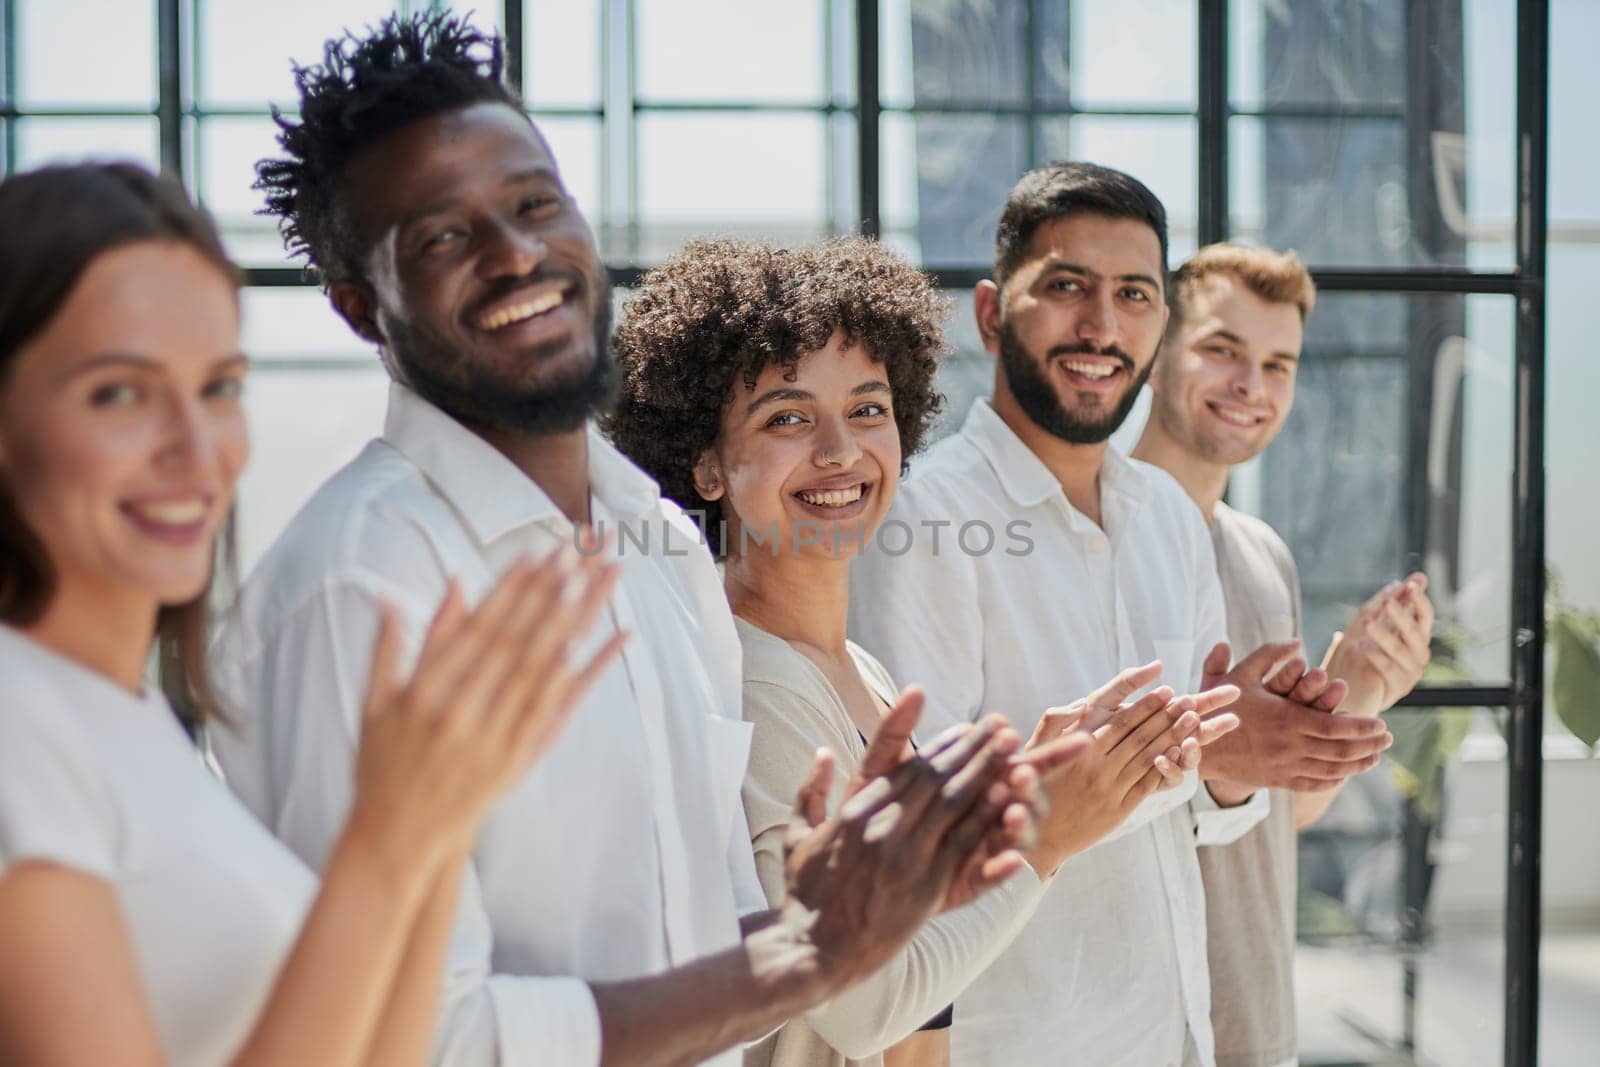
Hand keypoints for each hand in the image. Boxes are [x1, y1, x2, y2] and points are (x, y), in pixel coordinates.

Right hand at [348, 546, 626, 867]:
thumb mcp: (375, 703)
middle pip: (513, 642)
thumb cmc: (382, 765)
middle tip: (575, 554)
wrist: (395, 837)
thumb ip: (391, 648)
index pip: (477, 629)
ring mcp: (489, 739)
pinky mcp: (513, 763)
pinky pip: (551, 713)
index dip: (509, 589)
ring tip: (590, 583)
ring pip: (536, 671)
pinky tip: (592, 647)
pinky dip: (573, 679)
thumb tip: (396, 597)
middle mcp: (459, 712)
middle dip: (545, 593)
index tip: (535, 553)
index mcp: (424, 692)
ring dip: (566, 624)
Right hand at [780, 693, 1028, 989]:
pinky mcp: (926, 889)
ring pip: (955, 804)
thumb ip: (810, 791)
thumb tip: (822, 752)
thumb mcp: (796, 836)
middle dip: (973, 748)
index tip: (967, 729)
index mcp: (856, 811)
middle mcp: (883, 827)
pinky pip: (965, 847)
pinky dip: (988, 820)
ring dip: (987, 772)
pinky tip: (1011, 802)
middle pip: (937, 778)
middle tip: (1002, 726)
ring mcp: (906, 857)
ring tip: (1014, 749)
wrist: (812, 950)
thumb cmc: (804, 895)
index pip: (908, 770)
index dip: (942, 746)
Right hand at [1017, 662, 1240, 874]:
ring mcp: (1109, 787)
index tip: (1166, 690)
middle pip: (1139, 735)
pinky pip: (1146, 784)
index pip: (1119, 720)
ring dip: (1174, 737)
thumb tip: (1079, 703)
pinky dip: (1166, 767)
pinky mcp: (1118, 809)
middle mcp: (1095, 765)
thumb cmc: (1033, 787)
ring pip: (1148, 756)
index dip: (1145, 705)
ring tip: (1194, 720)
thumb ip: (1055, 722)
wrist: (1036, 836)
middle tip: (1191, 699)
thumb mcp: (1036, 751)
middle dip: (1167, 715)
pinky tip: (1182, 754)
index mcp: (1077, 747)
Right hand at [1198, 641, 1390, 796]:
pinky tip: (1346, 773)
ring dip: (1358, 764)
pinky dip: (1334, 779)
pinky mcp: (1277, 780)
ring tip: (1374, 758)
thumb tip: (1296, 641)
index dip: (1363, 727)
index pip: (1337, 726)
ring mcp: (1285, 766)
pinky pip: (1313, 783)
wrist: (1197, 747)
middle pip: (1342, 750)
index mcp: (1287, 719)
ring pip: (1332, 770)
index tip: (1381, 723)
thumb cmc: (1218, 707)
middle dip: (1369, 745)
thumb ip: (1269, 655)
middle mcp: (1291, 745)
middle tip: (1388, 739)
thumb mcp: (1239, 675)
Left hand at [1323, 572, 1433, 714]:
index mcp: (1415, 635)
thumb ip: (1388, 602)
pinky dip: (1377, 656)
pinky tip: (1362, 645)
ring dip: (1385, 635)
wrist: (1348, 688)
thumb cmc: (1360, 652)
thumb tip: (1411, 578)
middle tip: (1389, 603)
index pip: (1425, 616)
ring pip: (1402, 651)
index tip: (1411, 585)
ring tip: (1367, 623)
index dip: (1420, 600)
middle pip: (1416, 633)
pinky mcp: (1399, 687)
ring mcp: (1411, 671)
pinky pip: (1390, 669)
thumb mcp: (1369, 623)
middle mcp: (1418, 653)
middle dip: (1403, 617)